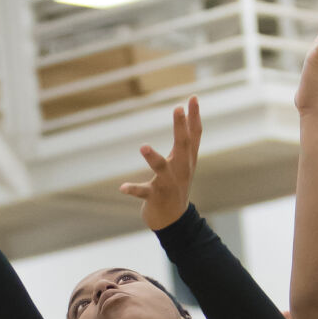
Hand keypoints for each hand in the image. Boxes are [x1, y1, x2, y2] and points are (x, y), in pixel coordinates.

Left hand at [119, 97, 200, 230]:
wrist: (173, 221)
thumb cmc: (177, 186)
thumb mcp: (185, 163)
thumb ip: (187, 141)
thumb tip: (188, 112)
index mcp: (187, 161)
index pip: (194, 136)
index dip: (195, 117)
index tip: (193, 97)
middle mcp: (181, 170)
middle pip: (183, 146)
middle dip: (181, 127)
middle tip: (178, 108)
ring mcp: (168, 184)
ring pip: (162, 168)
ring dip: (153, 158)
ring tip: (143, 147)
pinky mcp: (155, 197)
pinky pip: (144, 192)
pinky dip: (133, 190)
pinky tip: (122, 188)